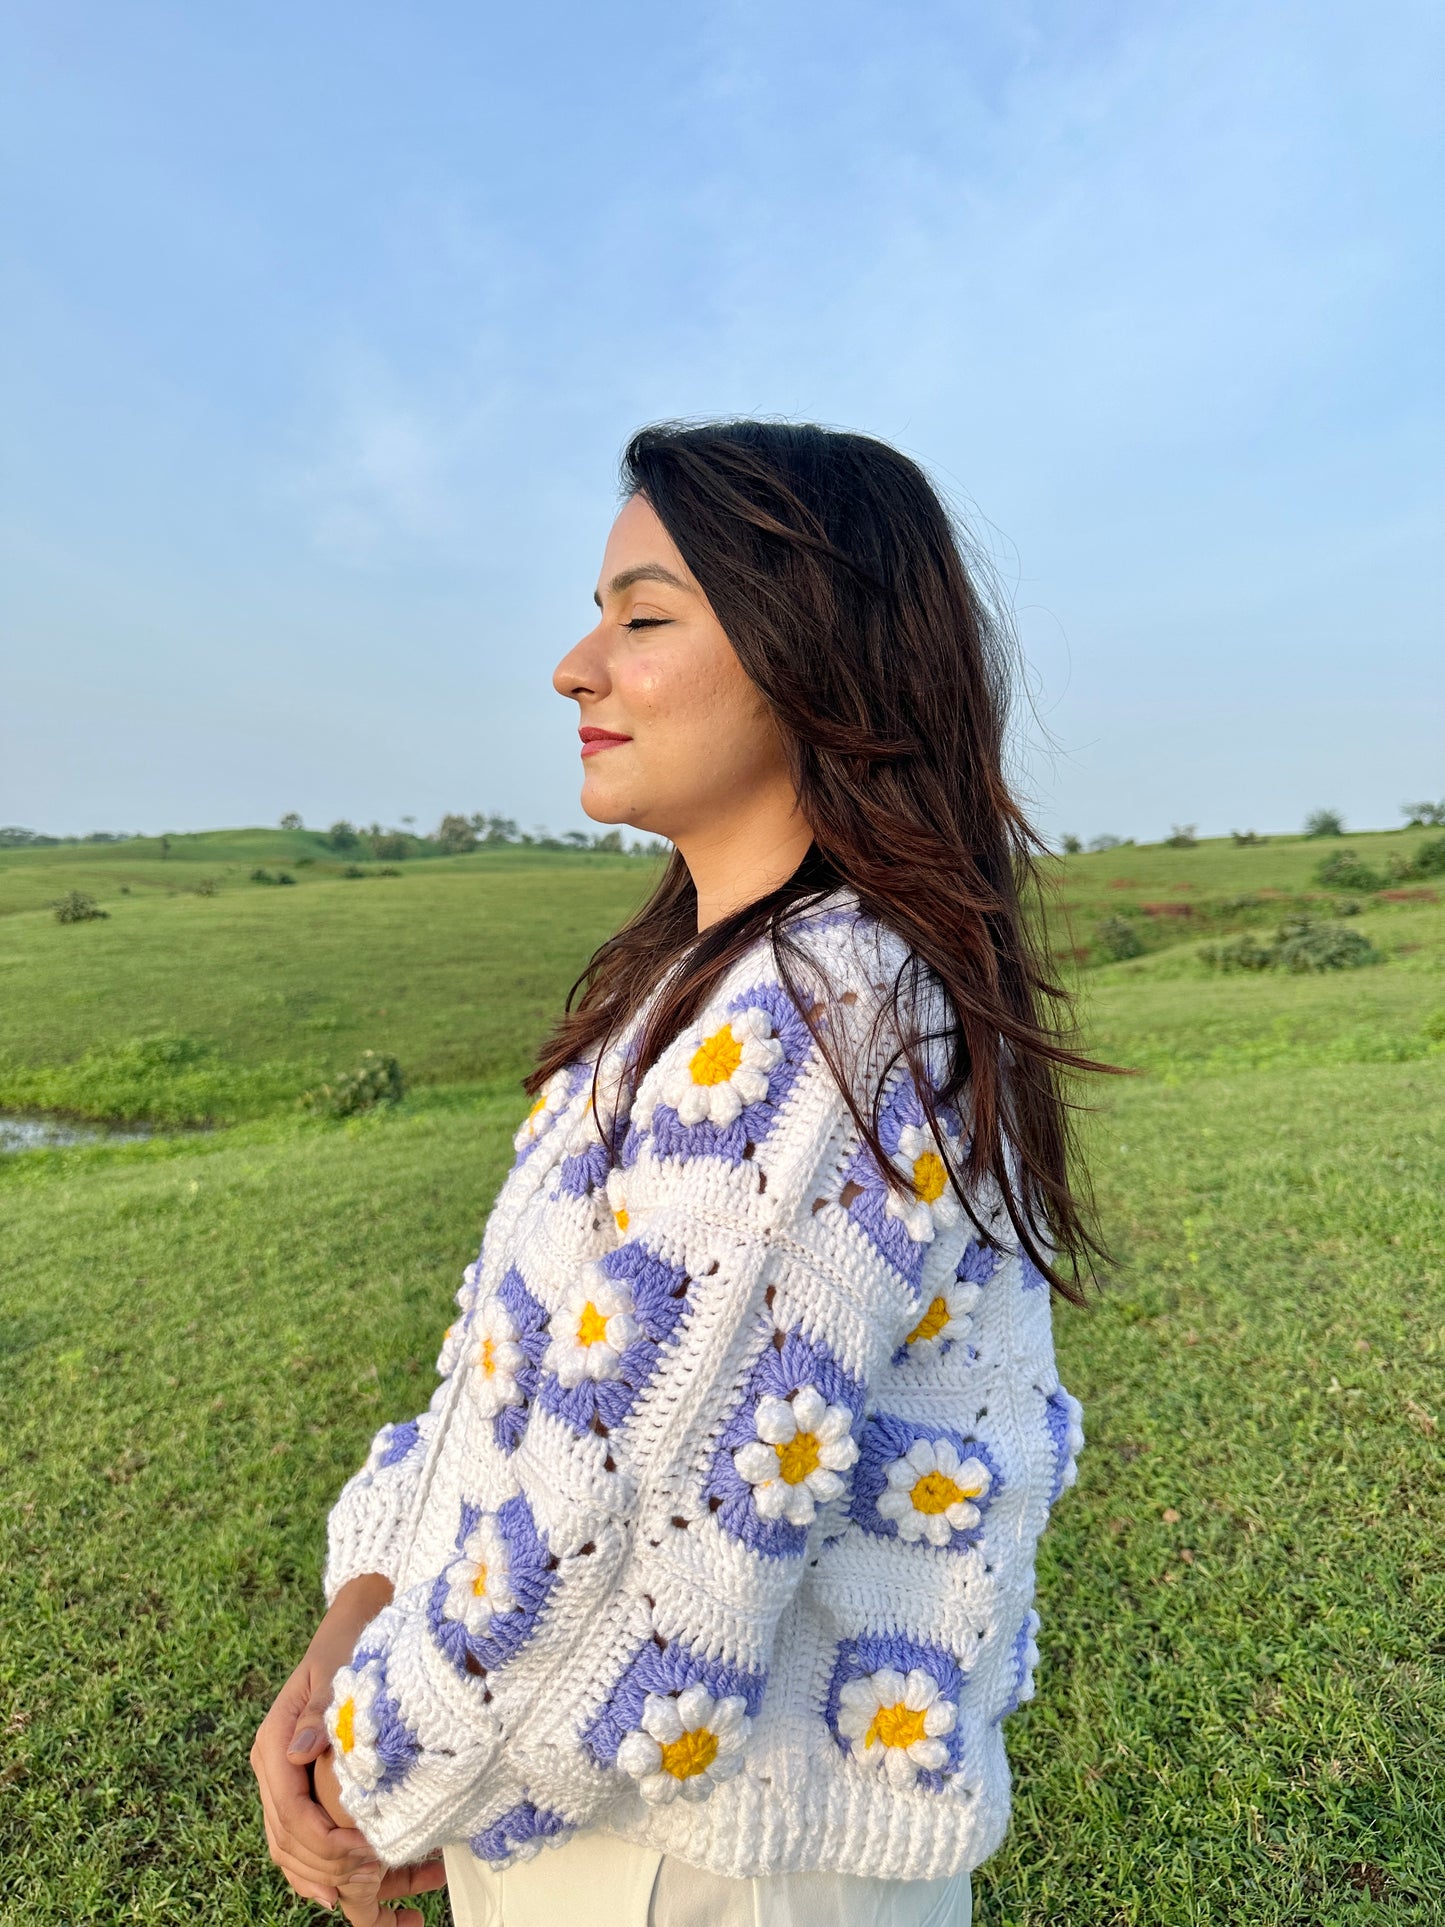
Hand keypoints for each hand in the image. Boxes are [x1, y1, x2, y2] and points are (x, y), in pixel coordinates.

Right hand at [250, 1574, 440, 1909]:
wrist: (350, 1624)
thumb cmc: (348, 1644)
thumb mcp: (338, 1667)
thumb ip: (320, 1710)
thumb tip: (301, 1750)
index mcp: (274, 1742)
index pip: (290, 1813)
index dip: (326, 1844)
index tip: (365, 1856)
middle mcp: (272, 1766)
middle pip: (287, 1840)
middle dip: (329, 1867)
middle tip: (375, 1880)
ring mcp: (282, 1779)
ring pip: (288, 1848)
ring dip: (322, 1876)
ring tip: (365, 1897)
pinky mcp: (299, 1785)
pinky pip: (298, 1839)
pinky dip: (316, 1868)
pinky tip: (342, 1891)